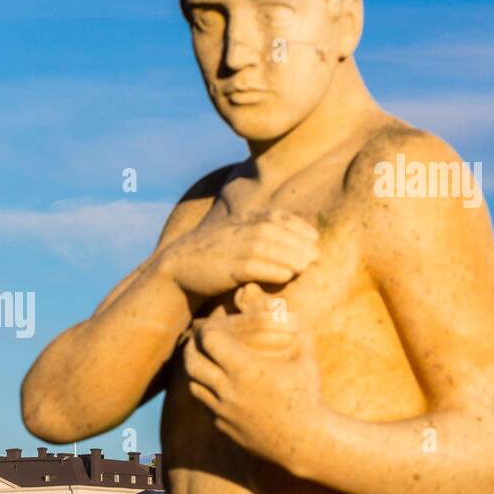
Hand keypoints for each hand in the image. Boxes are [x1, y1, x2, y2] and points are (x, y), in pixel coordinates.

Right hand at [158, 209, 318, 298]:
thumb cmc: (211, 256)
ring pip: (269, 248)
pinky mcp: (227, 268)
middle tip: (316, 257)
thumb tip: (287, 243)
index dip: (298, 227)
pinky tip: (286, 276)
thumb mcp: (233, 237)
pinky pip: (255, 267)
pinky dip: (274, 271)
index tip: (313, 238)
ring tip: (306, 266)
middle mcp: (238, 230)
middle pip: (277, 232)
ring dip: (291, 257)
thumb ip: (256, 234)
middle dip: (299, 243)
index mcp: (241, 220)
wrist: (177, 268)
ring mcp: (232, 248)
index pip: (277, 217)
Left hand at [183, 308, 325, 473]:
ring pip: (193, 384)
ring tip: (204, 359)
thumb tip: (292, 308)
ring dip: (195, 369)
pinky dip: (206, 391)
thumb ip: (299, 330)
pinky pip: (205, 404)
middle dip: (192, 346)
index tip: (216, 322)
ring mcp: (223, 411)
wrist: (306, 441)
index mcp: (246, 370)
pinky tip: (216, 383)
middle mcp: (228, 390)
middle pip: (191, 362)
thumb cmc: (308, 396)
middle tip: (199, 339)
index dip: (209, 327)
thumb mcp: (306, 359)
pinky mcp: (223, 426)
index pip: (210, 340)